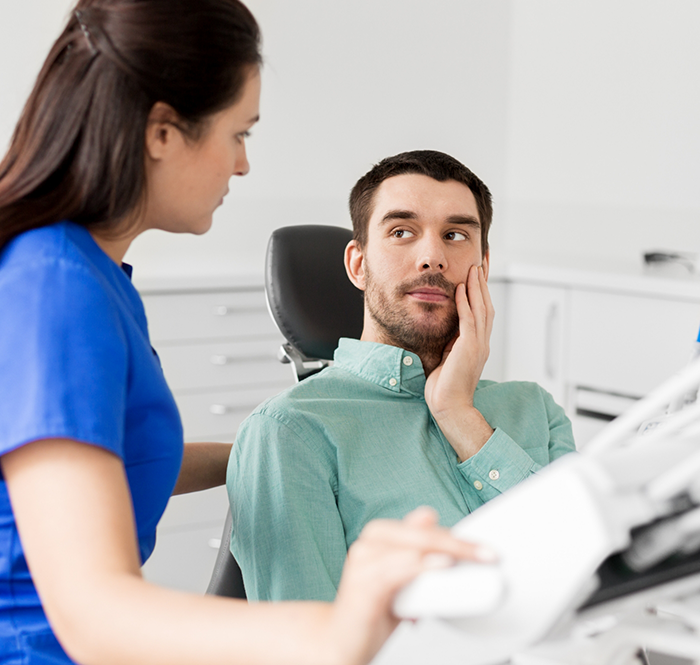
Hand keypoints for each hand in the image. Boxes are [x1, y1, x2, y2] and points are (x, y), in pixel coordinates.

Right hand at [327, 507, 494, 664]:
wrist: (339, 641)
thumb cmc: (371, 610)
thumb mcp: (403, 581)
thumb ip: (419, 559)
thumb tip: (438, 535)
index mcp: (380, 535)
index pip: (425, 527)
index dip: (457, 536)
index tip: (485, 550)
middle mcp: (370, 541)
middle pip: (422, 534)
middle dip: (459, 543)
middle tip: (487, 555)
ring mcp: (364, 559)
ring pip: (414, 546)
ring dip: (446, 550)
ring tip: (472, 558)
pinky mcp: (362, 582)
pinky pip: (398, 569)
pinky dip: (422, 566)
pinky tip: (442, 565)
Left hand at [424, 265, 494, 460]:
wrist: (449, 407)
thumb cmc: (444, 387)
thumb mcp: (448, 358)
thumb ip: (450, 342)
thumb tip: (445, 329)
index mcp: (477, 344)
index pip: (482, 311)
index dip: (481, 291)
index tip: (478, 273)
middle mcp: (481, 342)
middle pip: (487, 305)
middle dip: (484, 282)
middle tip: (482, 261)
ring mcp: (478, 345)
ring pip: (481, 308)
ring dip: (477, 286)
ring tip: (474, 267)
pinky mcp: (469, 349)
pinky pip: (469, 320)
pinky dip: (466, 302)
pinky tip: (462, 288)